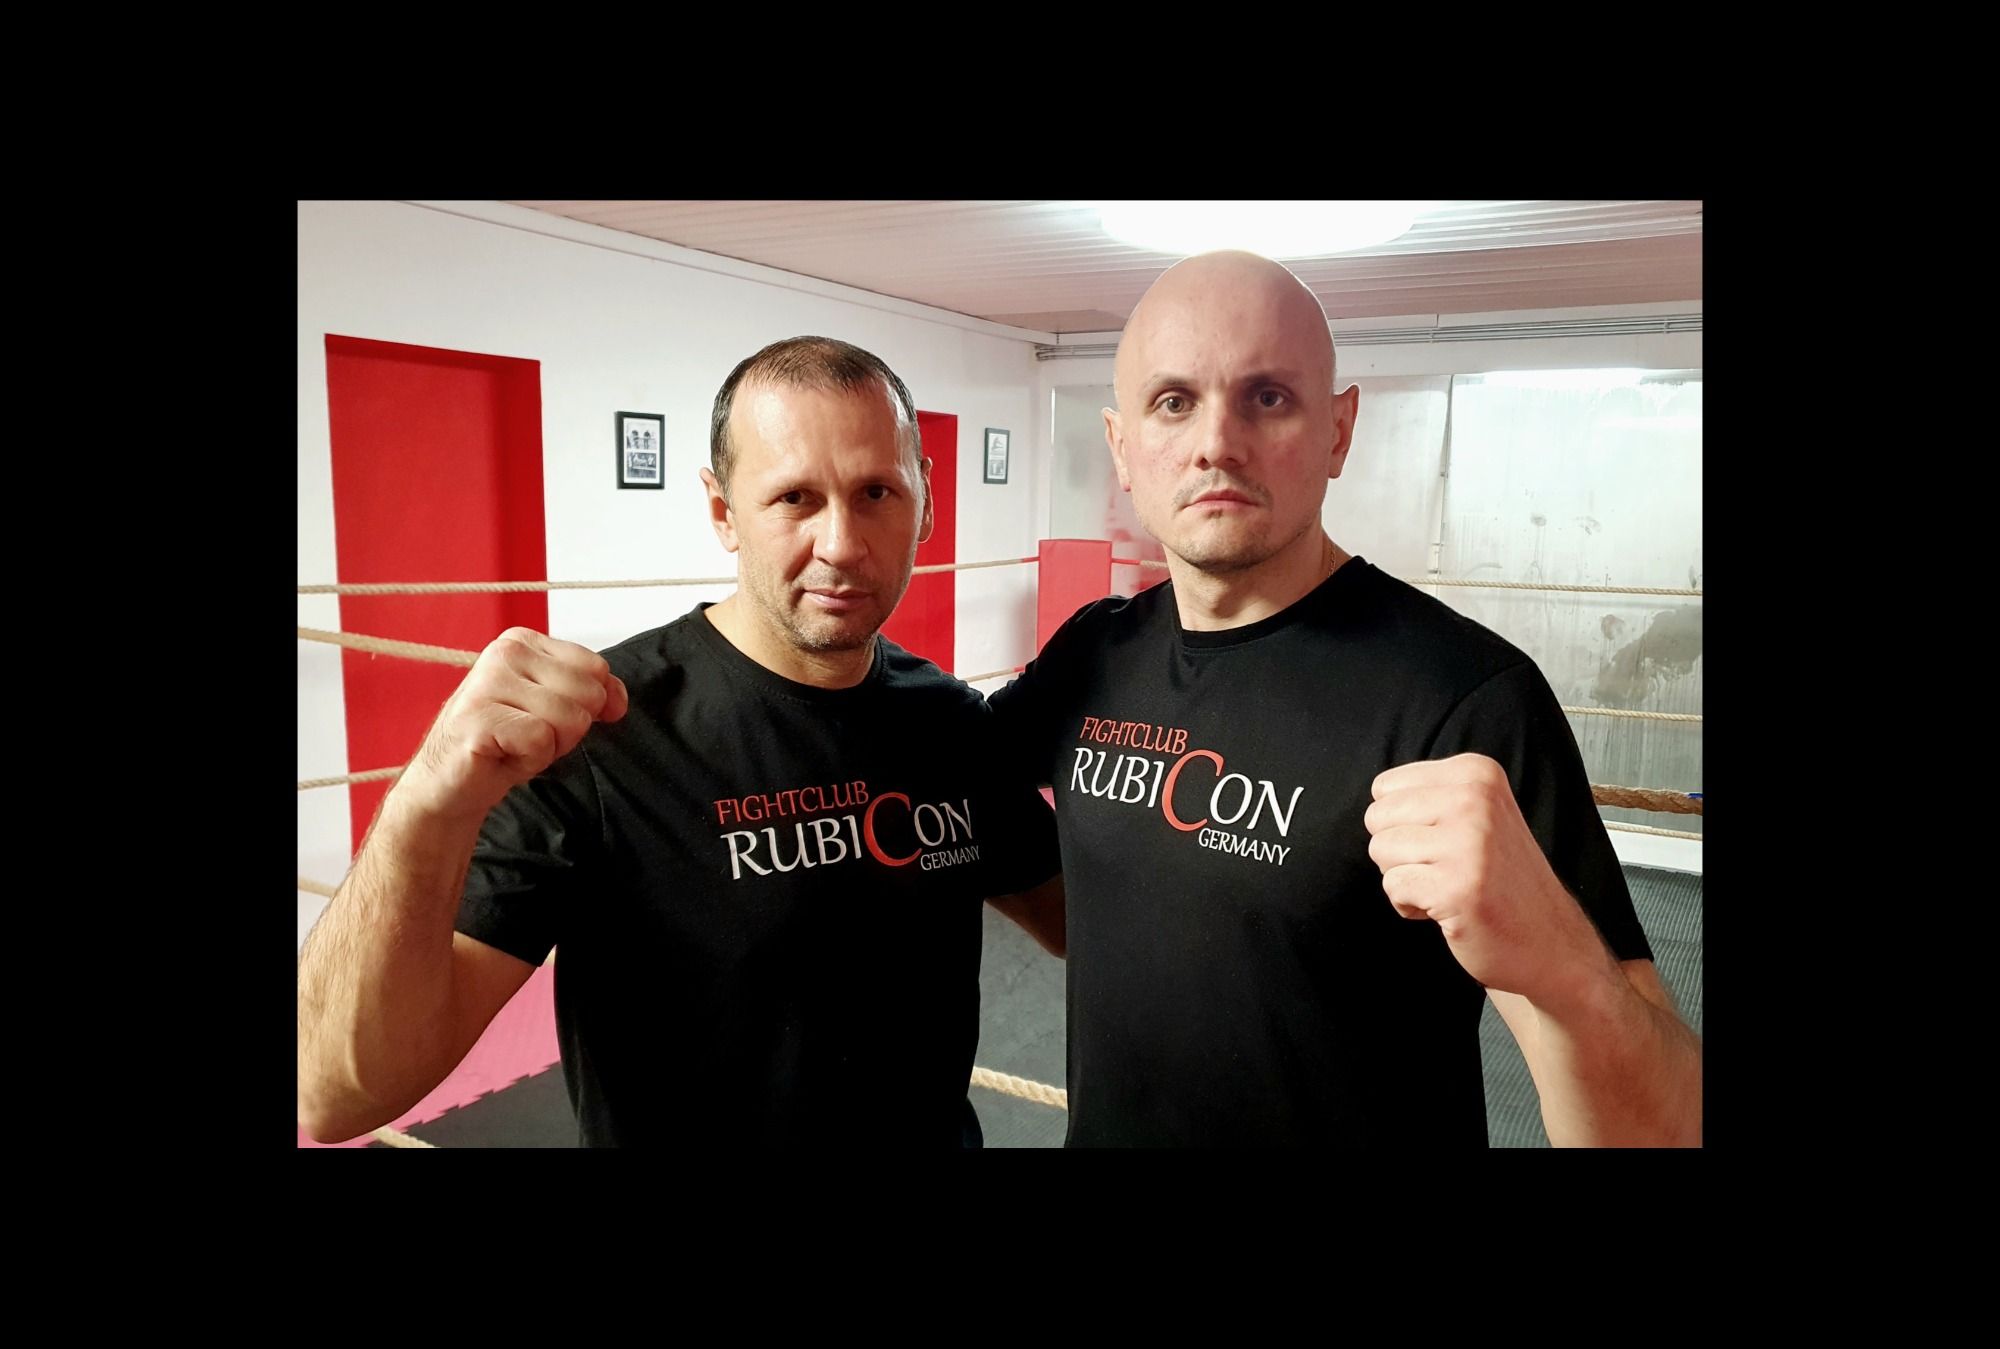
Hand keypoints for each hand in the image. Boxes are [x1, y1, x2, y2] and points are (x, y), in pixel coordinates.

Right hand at [400, 627, 628, 820]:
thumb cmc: (503, 744)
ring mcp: (488, 683)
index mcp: (522, 642)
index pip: (596, 668)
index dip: (590, 705)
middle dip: (570, 730)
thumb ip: (591, 694)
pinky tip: (503, 757)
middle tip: (529, 737)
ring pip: (569, 718)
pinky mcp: (478, 718)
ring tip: (515, 746)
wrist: (451, 784)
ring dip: (549, 747)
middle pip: (588, 693)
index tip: (551, 719)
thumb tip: (618, 700)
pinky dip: (530, 761)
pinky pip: (541, 740)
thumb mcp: (554, 709)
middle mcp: (504, 653)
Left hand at [1363, 753, 1612, 1003]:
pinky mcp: (1457, 886)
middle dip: (1397, 851)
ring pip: (1380, 851)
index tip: (1444, 842)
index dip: (1403, 823)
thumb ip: (1429, 796)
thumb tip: (1376, 797)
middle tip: (1443, 868)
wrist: (1548, 940)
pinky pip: (1393, 886)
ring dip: (1404, 879)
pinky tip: (1448, 908)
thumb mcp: (1476, 813)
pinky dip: (1410, 906)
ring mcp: (1468, 841)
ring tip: (1448, 887)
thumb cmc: (1497, 878)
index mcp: (1476, 772)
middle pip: (1377, 817)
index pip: (1385, 787)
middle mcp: (1474, 797)